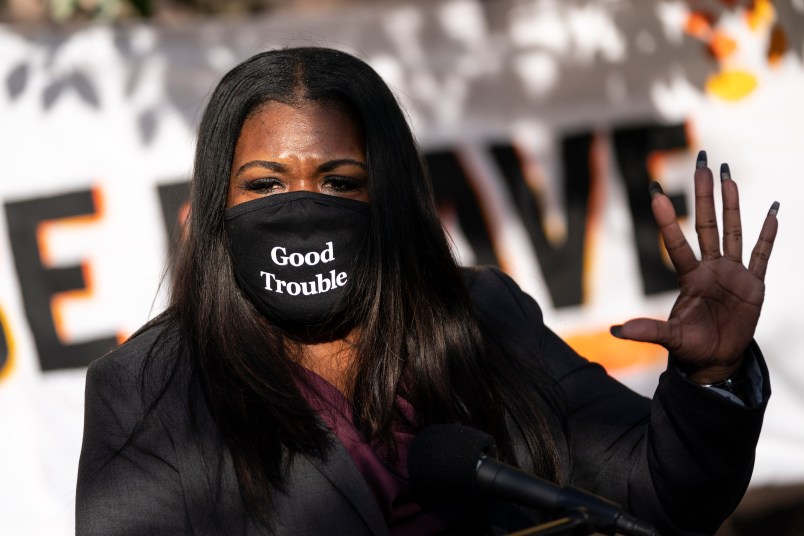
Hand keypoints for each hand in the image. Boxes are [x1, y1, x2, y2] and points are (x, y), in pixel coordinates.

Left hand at [612, 151, 778, 383]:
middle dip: (704, 195)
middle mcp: (710, 269)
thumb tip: (615, 332)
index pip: (677, 244)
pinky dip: (767, 235)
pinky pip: (761, 255)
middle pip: (707, 225)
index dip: (668, 221)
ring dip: (732, 205)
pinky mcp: (753, 285)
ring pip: (733, 232)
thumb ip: (648, 331)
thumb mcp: (670, 338)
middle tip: (701, 163)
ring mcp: (732, 274)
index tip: (656, 193)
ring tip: (728, 176)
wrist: (716, 361)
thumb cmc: (690, 347)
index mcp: (690, 278)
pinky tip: (772, 213)